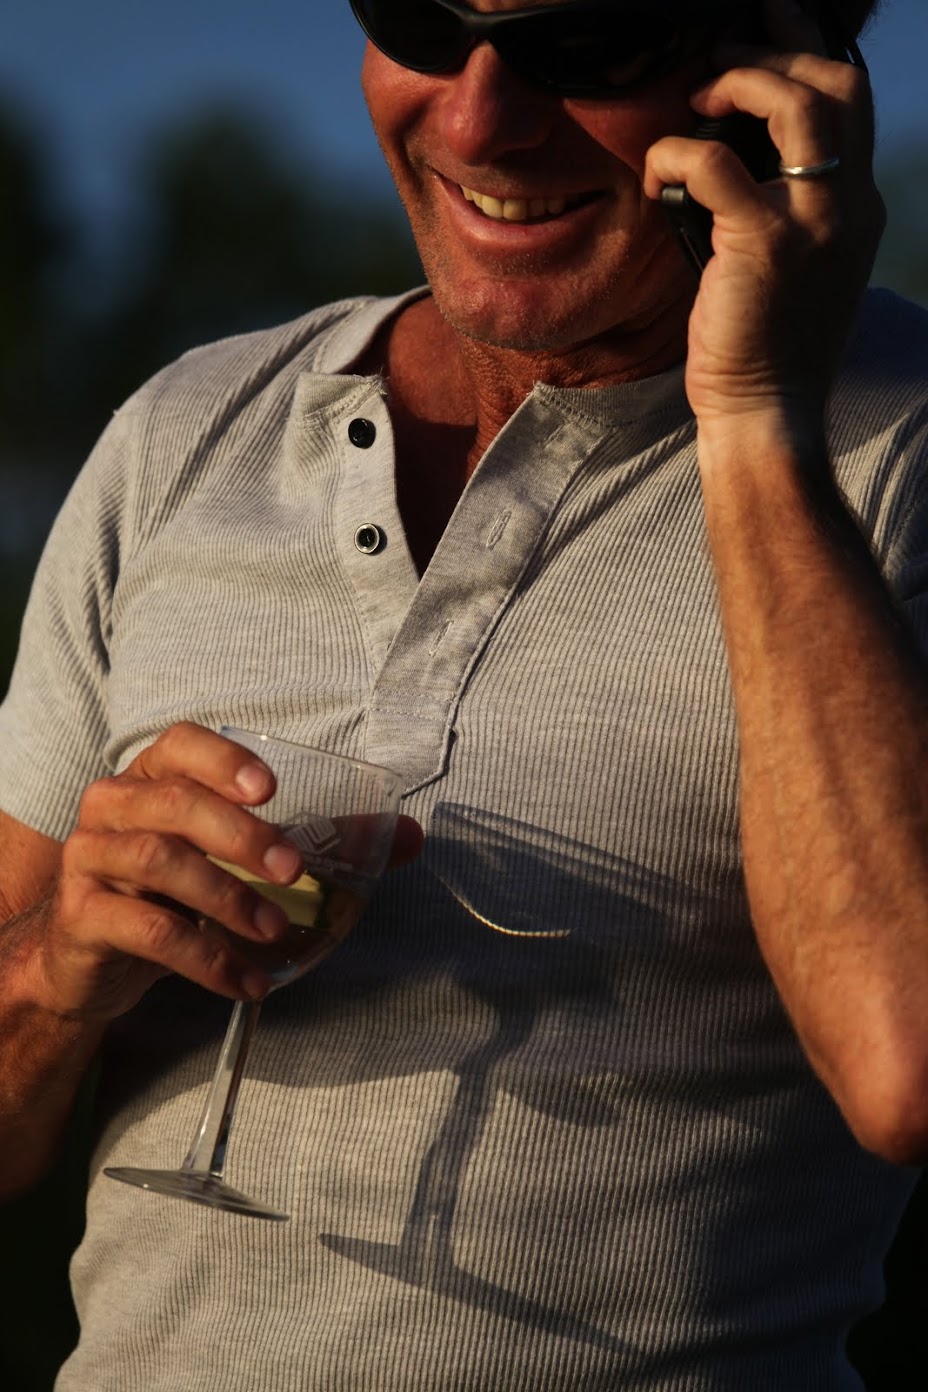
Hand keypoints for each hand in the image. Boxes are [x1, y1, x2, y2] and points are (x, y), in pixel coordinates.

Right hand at [33, 724, 421, 1021]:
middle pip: (175, 804)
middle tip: (293, 872)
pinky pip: (147, 932)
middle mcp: (113, 806)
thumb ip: (316, 842)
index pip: (180, 745)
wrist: (88, 958)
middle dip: (241, 836)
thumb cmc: (171, 892)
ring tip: (274, 932)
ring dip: (226, 899)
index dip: (224, 761)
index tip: (271, 789)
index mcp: (152, 778)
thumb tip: (410, 837)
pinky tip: (246, 981)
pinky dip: (205, 959)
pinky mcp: (82, 917)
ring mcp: (90, 860)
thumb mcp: (235, 860)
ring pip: (158, 863)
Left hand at [643, 0, 883, 438]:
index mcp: (856, 209)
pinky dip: (677, 154)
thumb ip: (783, 212)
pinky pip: (715, 164)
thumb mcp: (792, 270)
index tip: (769, 21)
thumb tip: (727, 162)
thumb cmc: (763, 349)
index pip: (851, 103)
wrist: (767, 414)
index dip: (809, 49)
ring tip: (699, 92)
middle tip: (721, 55)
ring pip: (798, 104)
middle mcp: (848, 207)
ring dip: (741, 81)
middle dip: (778, 48)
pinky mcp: (764, 245)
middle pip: (837, 85)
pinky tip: (657, 173)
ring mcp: (813, 224)